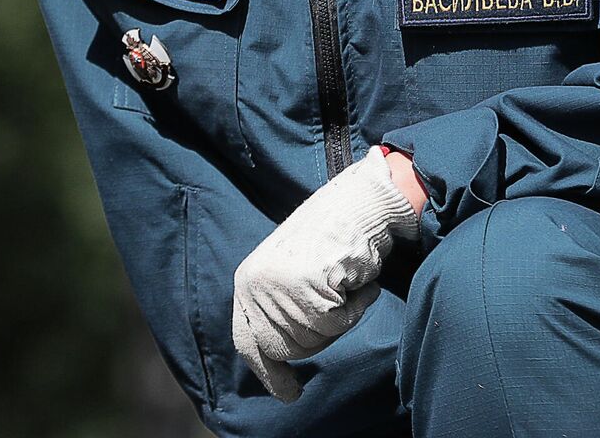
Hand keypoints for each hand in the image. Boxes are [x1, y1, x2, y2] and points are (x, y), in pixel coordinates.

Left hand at [232, 146, 419, 401]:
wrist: (353, 206)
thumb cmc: (327, 241)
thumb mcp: (286, 276)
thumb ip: (276, 309)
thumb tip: (276, 361)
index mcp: (247, 282)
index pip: (247, 342)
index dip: (267, 372)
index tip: (289, 393)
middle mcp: (254, 285)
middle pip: (285, 349)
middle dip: (316, 337)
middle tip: (333, 305)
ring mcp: (278, 287)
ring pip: (314, 339)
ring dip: (337, 320)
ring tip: (340, 285)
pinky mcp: (306, 288)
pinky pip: (336, 324)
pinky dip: (353, 309)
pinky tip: (353, 282)